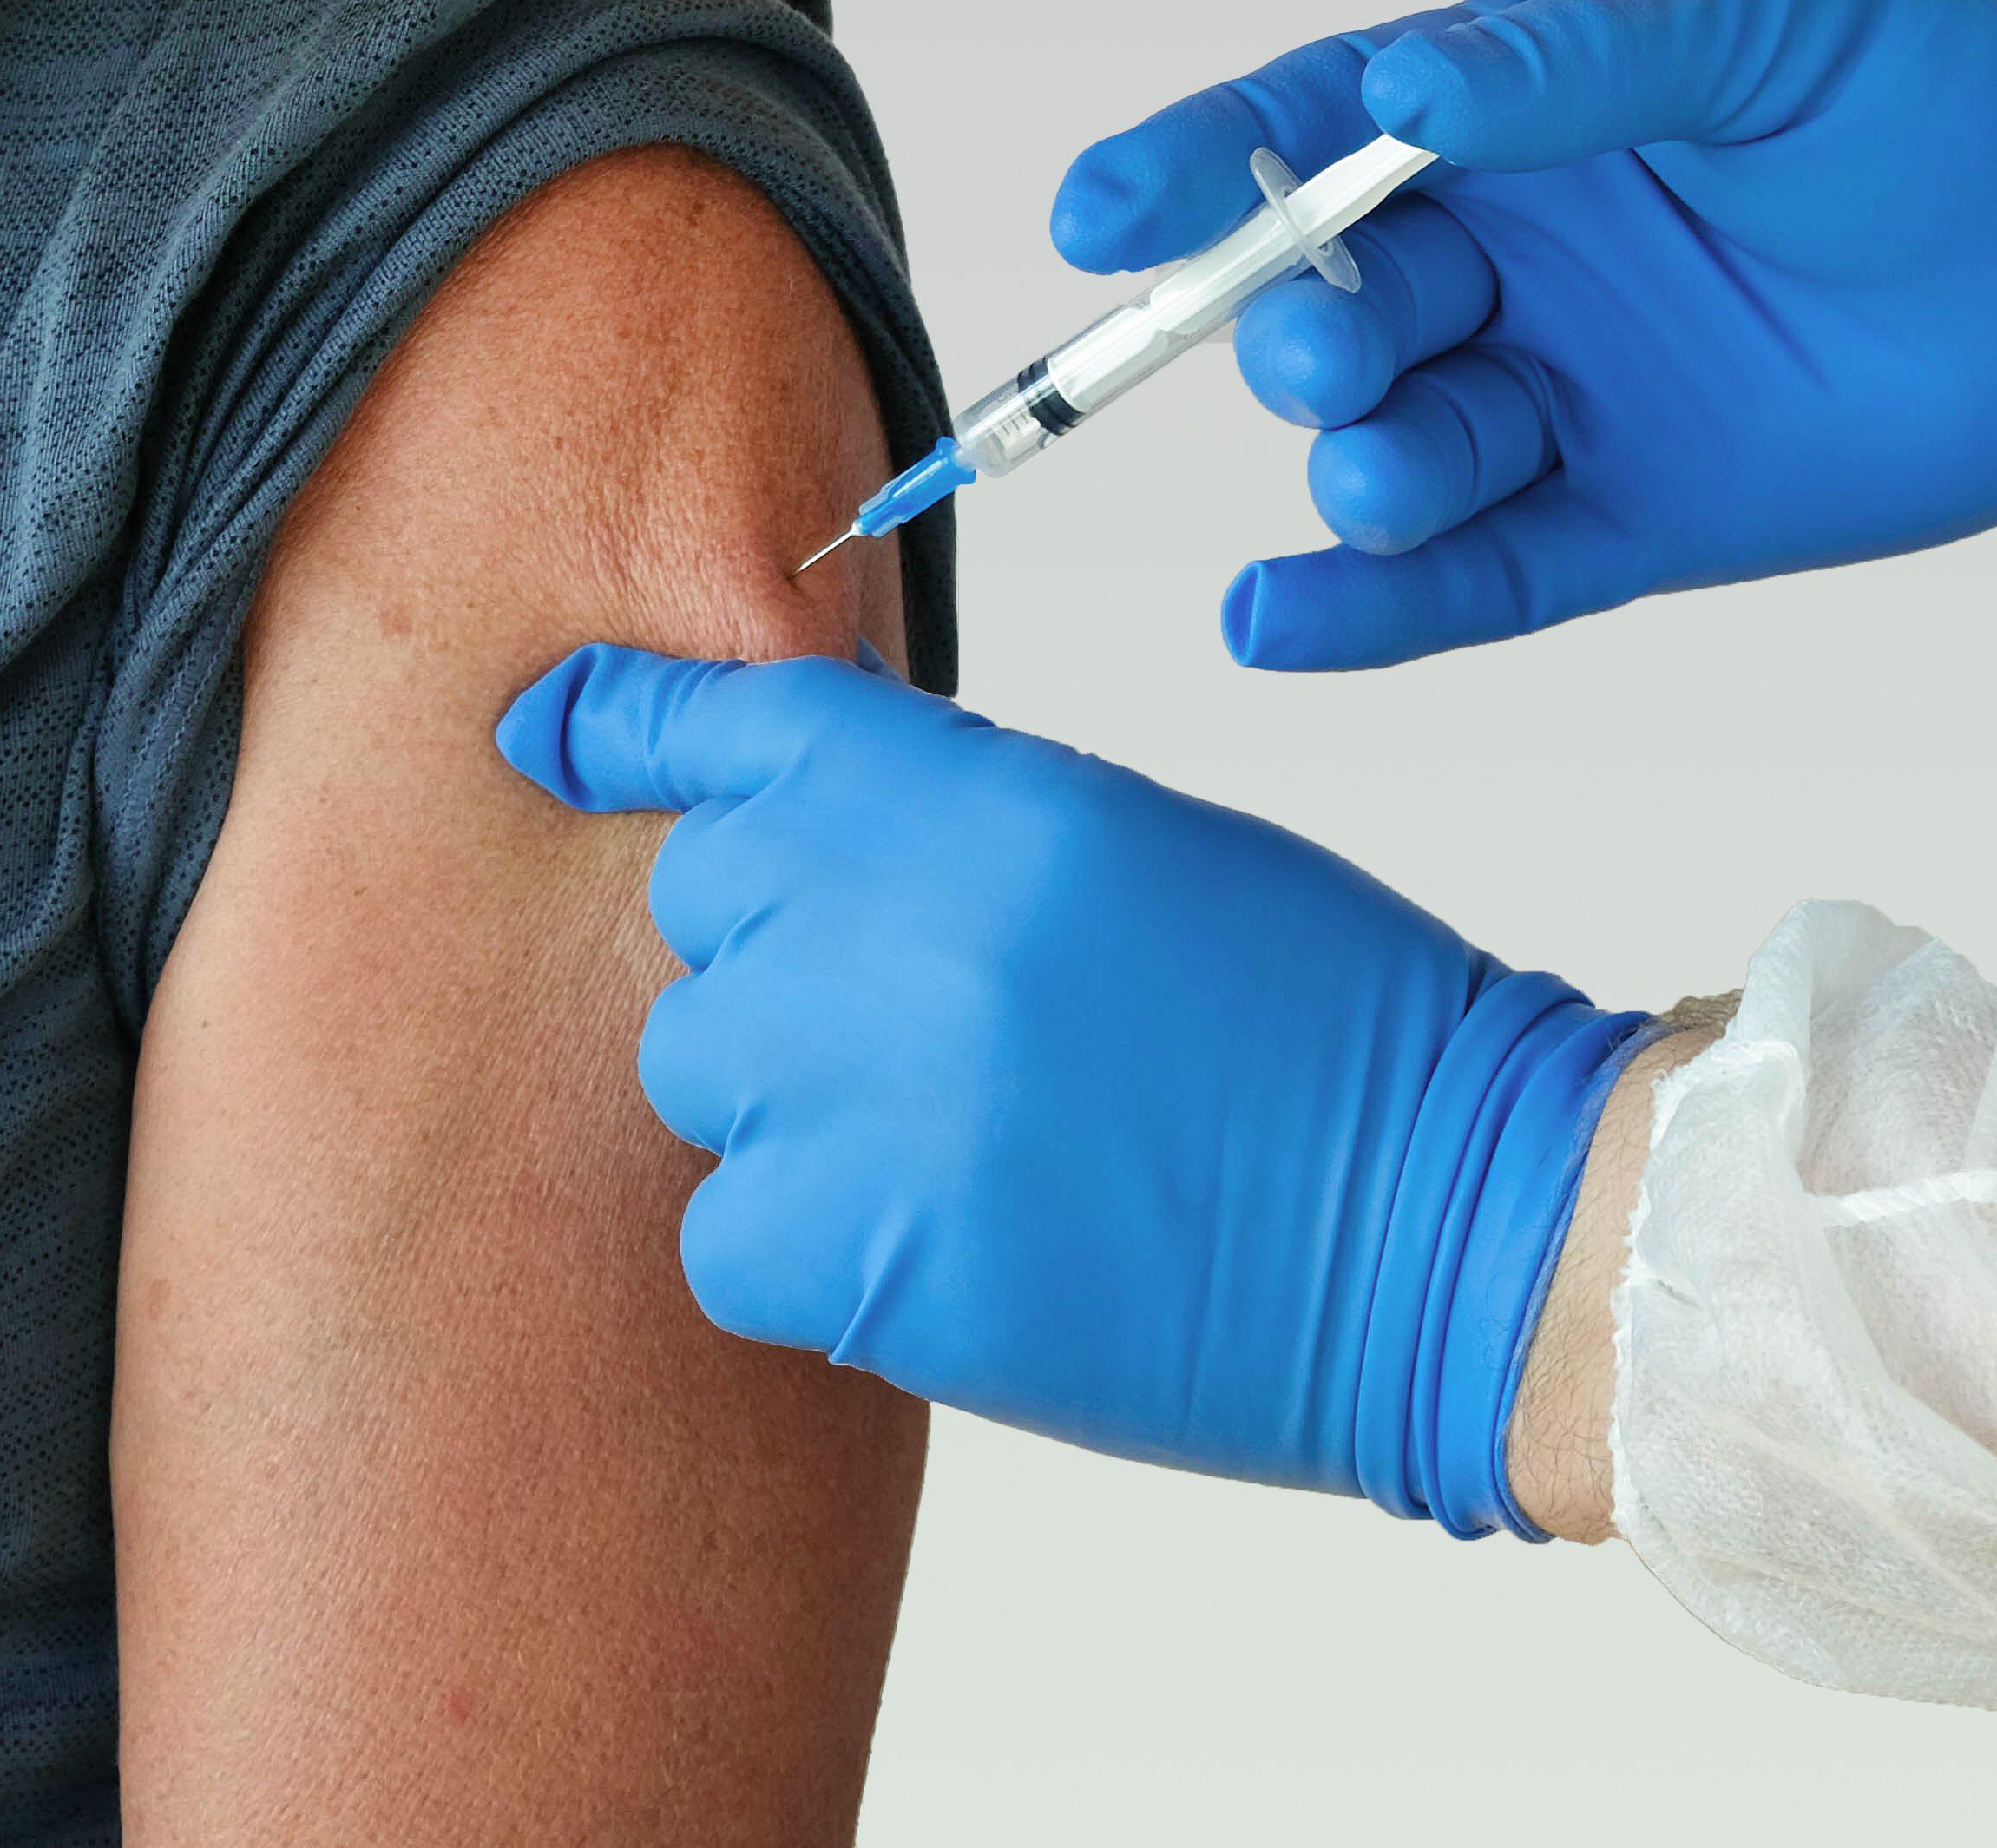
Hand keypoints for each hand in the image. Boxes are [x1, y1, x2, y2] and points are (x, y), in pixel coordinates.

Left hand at [497, 644, 1646, 1534]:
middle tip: (922, 1019)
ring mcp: (866, 1107)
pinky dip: (797, 1245)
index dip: (625, 726)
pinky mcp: (860, 1271)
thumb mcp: (1130, 846)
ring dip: (784, 1099)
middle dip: (777, 947)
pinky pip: (721, 1234)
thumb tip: (788, 839)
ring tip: (955, 1141)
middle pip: (702, 901)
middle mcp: (897, 935)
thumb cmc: (1314, 1026)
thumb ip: (944, 821)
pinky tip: (934, 1241)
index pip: (740, 730)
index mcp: (983, 804)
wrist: (1449, 1229)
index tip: (547, 728)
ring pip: (696, 1069)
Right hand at [1051, 0, 1996, 669]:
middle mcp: (1522, 262)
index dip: (1192, 170)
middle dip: (1292, 335)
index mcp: (1524, 115)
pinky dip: (1364, 615)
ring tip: (1391, 469)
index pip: (1309, 138)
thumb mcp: (1767, 28)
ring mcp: (1571, 402)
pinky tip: (1274, 624)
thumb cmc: (1974, 84)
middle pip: (1328, 310)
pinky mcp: (1636, 528)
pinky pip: (1467, 586)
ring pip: (1390, 454)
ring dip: (1353, 468)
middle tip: (1327, 351)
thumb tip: (1391, 93)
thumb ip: (1573, 64)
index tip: (1095, 213)